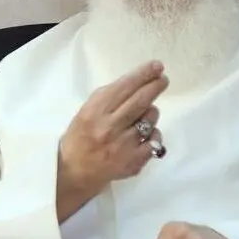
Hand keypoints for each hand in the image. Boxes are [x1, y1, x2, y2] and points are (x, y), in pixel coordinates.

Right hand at [58, 60, 167, 197]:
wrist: (75, 171)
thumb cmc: (82, 135)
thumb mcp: (87, 110)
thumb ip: (110, 96)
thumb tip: (139, 79)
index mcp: (95, 112)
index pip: (124, 88)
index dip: (143, 75)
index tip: (156, 66)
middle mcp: (109, 128)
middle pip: (141, 101)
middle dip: (155, 86)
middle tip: (163, 79)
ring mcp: (123, 146)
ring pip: (150, 119)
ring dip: (151, 113)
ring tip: (141, 116)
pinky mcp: (134, 162)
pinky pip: (155, 140)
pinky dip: (153, 134)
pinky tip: (145, 135)